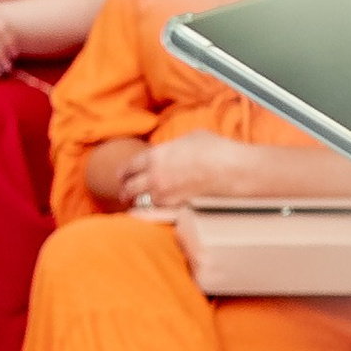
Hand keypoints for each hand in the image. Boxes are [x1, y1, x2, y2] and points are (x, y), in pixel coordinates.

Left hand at [112, 130, 252, 209]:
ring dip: (137, 203)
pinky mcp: (174, 207)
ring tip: (135, 205)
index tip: (122, 176)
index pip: (130, 166)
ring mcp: (163, 193)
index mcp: (155, 155)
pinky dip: (151, 212)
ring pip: (141, 202)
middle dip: (125, 190)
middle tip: (124, 194)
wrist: (228, 169)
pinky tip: (152, 213)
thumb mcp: (189, 138)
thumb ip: (174, 146)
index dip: (124, 172)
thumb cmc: (213, 149)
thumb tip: (174, 149)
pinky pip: (155, 212)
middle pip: (129, 186)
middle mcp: (154, 175)